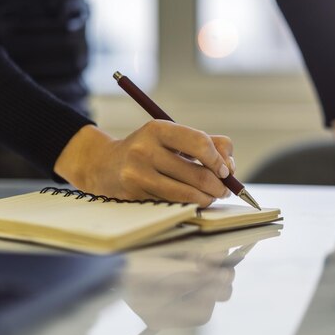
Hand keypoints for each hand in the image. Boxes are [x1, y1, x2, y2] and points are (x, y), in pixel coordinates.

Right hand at [54, 122, 235, 205]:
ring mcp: (138, 175)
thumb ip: (207, 143)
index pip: (199, 143)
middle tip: (224, 189)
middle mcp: (145, 150)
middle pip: (198, 174)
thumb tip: (230, 165)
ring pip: (187, 195)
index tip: (225, 170)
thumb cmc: (149, 150)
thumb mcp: (173, 137)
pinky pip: (173, 205)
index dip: (218, 160)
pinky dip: (188, 205)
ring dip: (206, 199)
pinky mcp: (134, 196)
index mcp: (158, 129)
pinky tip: (191, 201)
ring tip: (211, 196)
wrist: (105, 165)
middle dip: (218, 185)